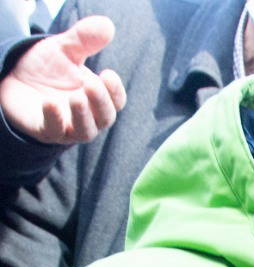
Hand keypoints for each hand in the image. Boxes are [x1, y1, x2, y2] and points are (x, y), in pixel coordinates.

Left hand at [0, 17, 125, 144]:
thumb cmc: (48, 69)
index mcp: (97, 98)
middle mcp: (88, 116)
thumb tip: (107, 25)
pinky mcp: (46, 131)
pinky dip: (54, 119)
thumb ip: (84, 39)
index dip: (115, 91)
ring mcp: (68, 127)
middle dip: (101, 103)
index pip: (116, 101)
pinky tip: (50, 103)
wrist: (16, 80)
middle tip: (92, 85)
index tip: (108, 73)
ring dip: (83, 116)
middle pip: (104, 118)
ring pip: (85, 131)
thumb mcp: (65, 49)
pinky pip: (54, 130)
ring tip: (77, 98)